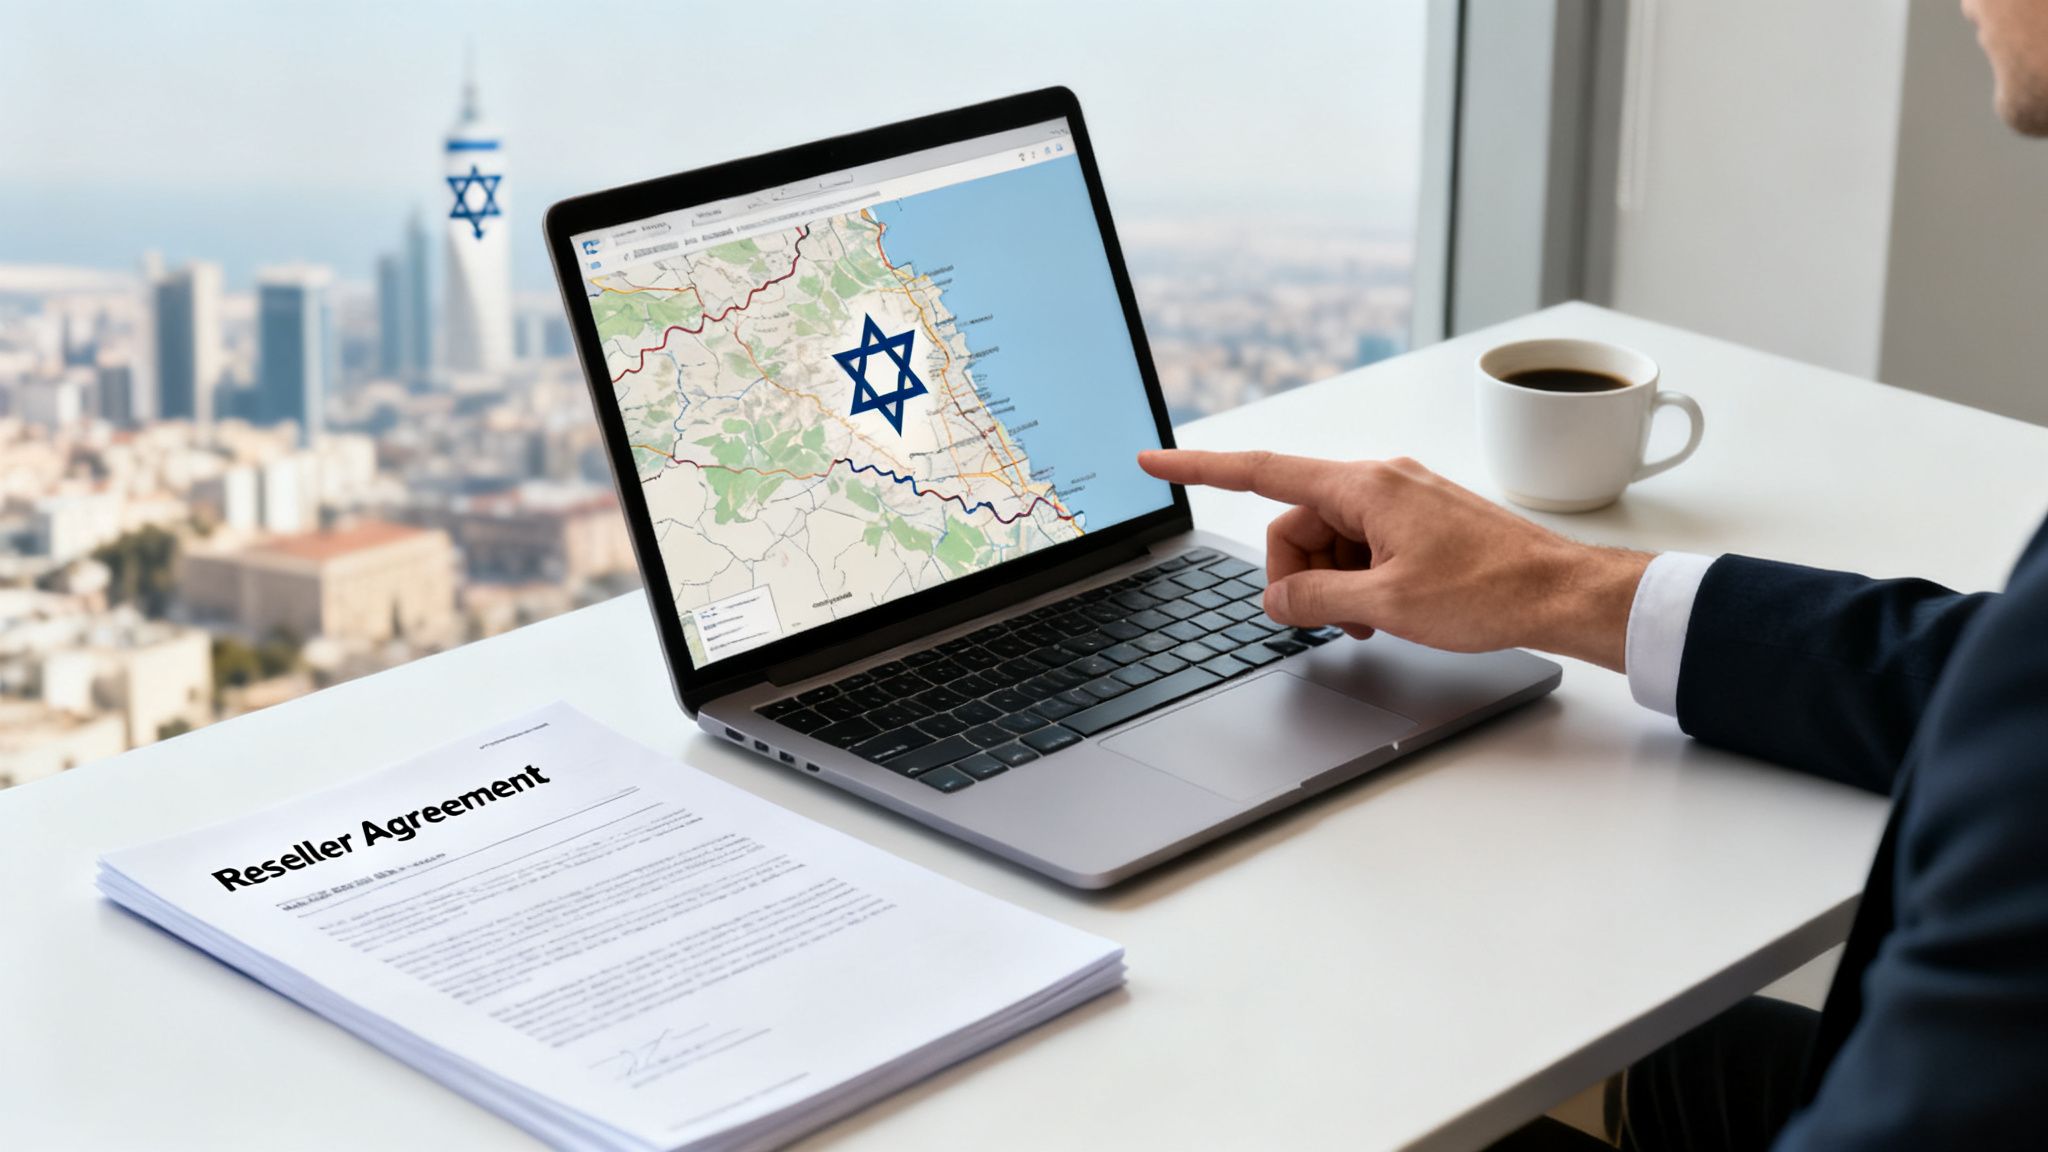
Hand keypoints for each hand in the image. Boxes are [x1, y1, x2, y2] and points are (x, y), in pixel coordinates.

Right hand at [1136, 450, 1651, 670]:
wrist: (1563, 593)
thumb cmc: (1491, 591)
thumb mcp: (1387, 604)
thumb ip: (1316, 599)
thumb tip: (1276, 600)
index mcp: (1365, 486)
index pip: (1262, 472)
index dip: (1200, 470)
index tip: (1154, 462)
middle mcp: (1380, 480)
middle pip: (1295, 522)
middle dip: (1299, 573)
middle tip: (1335, 618)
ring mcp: (1401, 498)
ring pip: (1329, 539)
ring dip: (1334, 582)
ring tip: (1374, 617)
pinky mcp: (1419, 519)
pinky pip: (1362, 544)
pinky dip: (1360, 578)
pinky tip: (1388, 608)